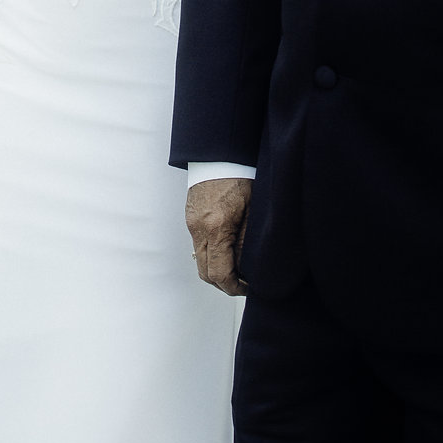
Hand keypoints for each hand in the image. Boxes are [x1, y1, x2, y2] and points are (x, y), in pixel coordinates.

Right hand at [186, 177, 250, 295]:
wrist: (218, 154)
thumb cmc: (238, 177)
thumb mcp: (252, 210)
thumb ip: (247, 242)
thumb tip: (247, 268)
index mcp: (216, 227)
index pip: (219, 273)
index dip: (234, 287)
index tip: (248, 288)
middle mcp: (199, 229)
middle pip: (205, 273)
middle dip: (224, 284)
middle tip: (242, 284)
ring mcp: (191, 224)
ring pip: (199, 262)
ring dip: (216, 271)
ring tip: (236, 269)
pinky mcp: (190, 218)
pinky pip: (198, 246)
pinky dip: (210, 255)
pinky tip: (226, 250)